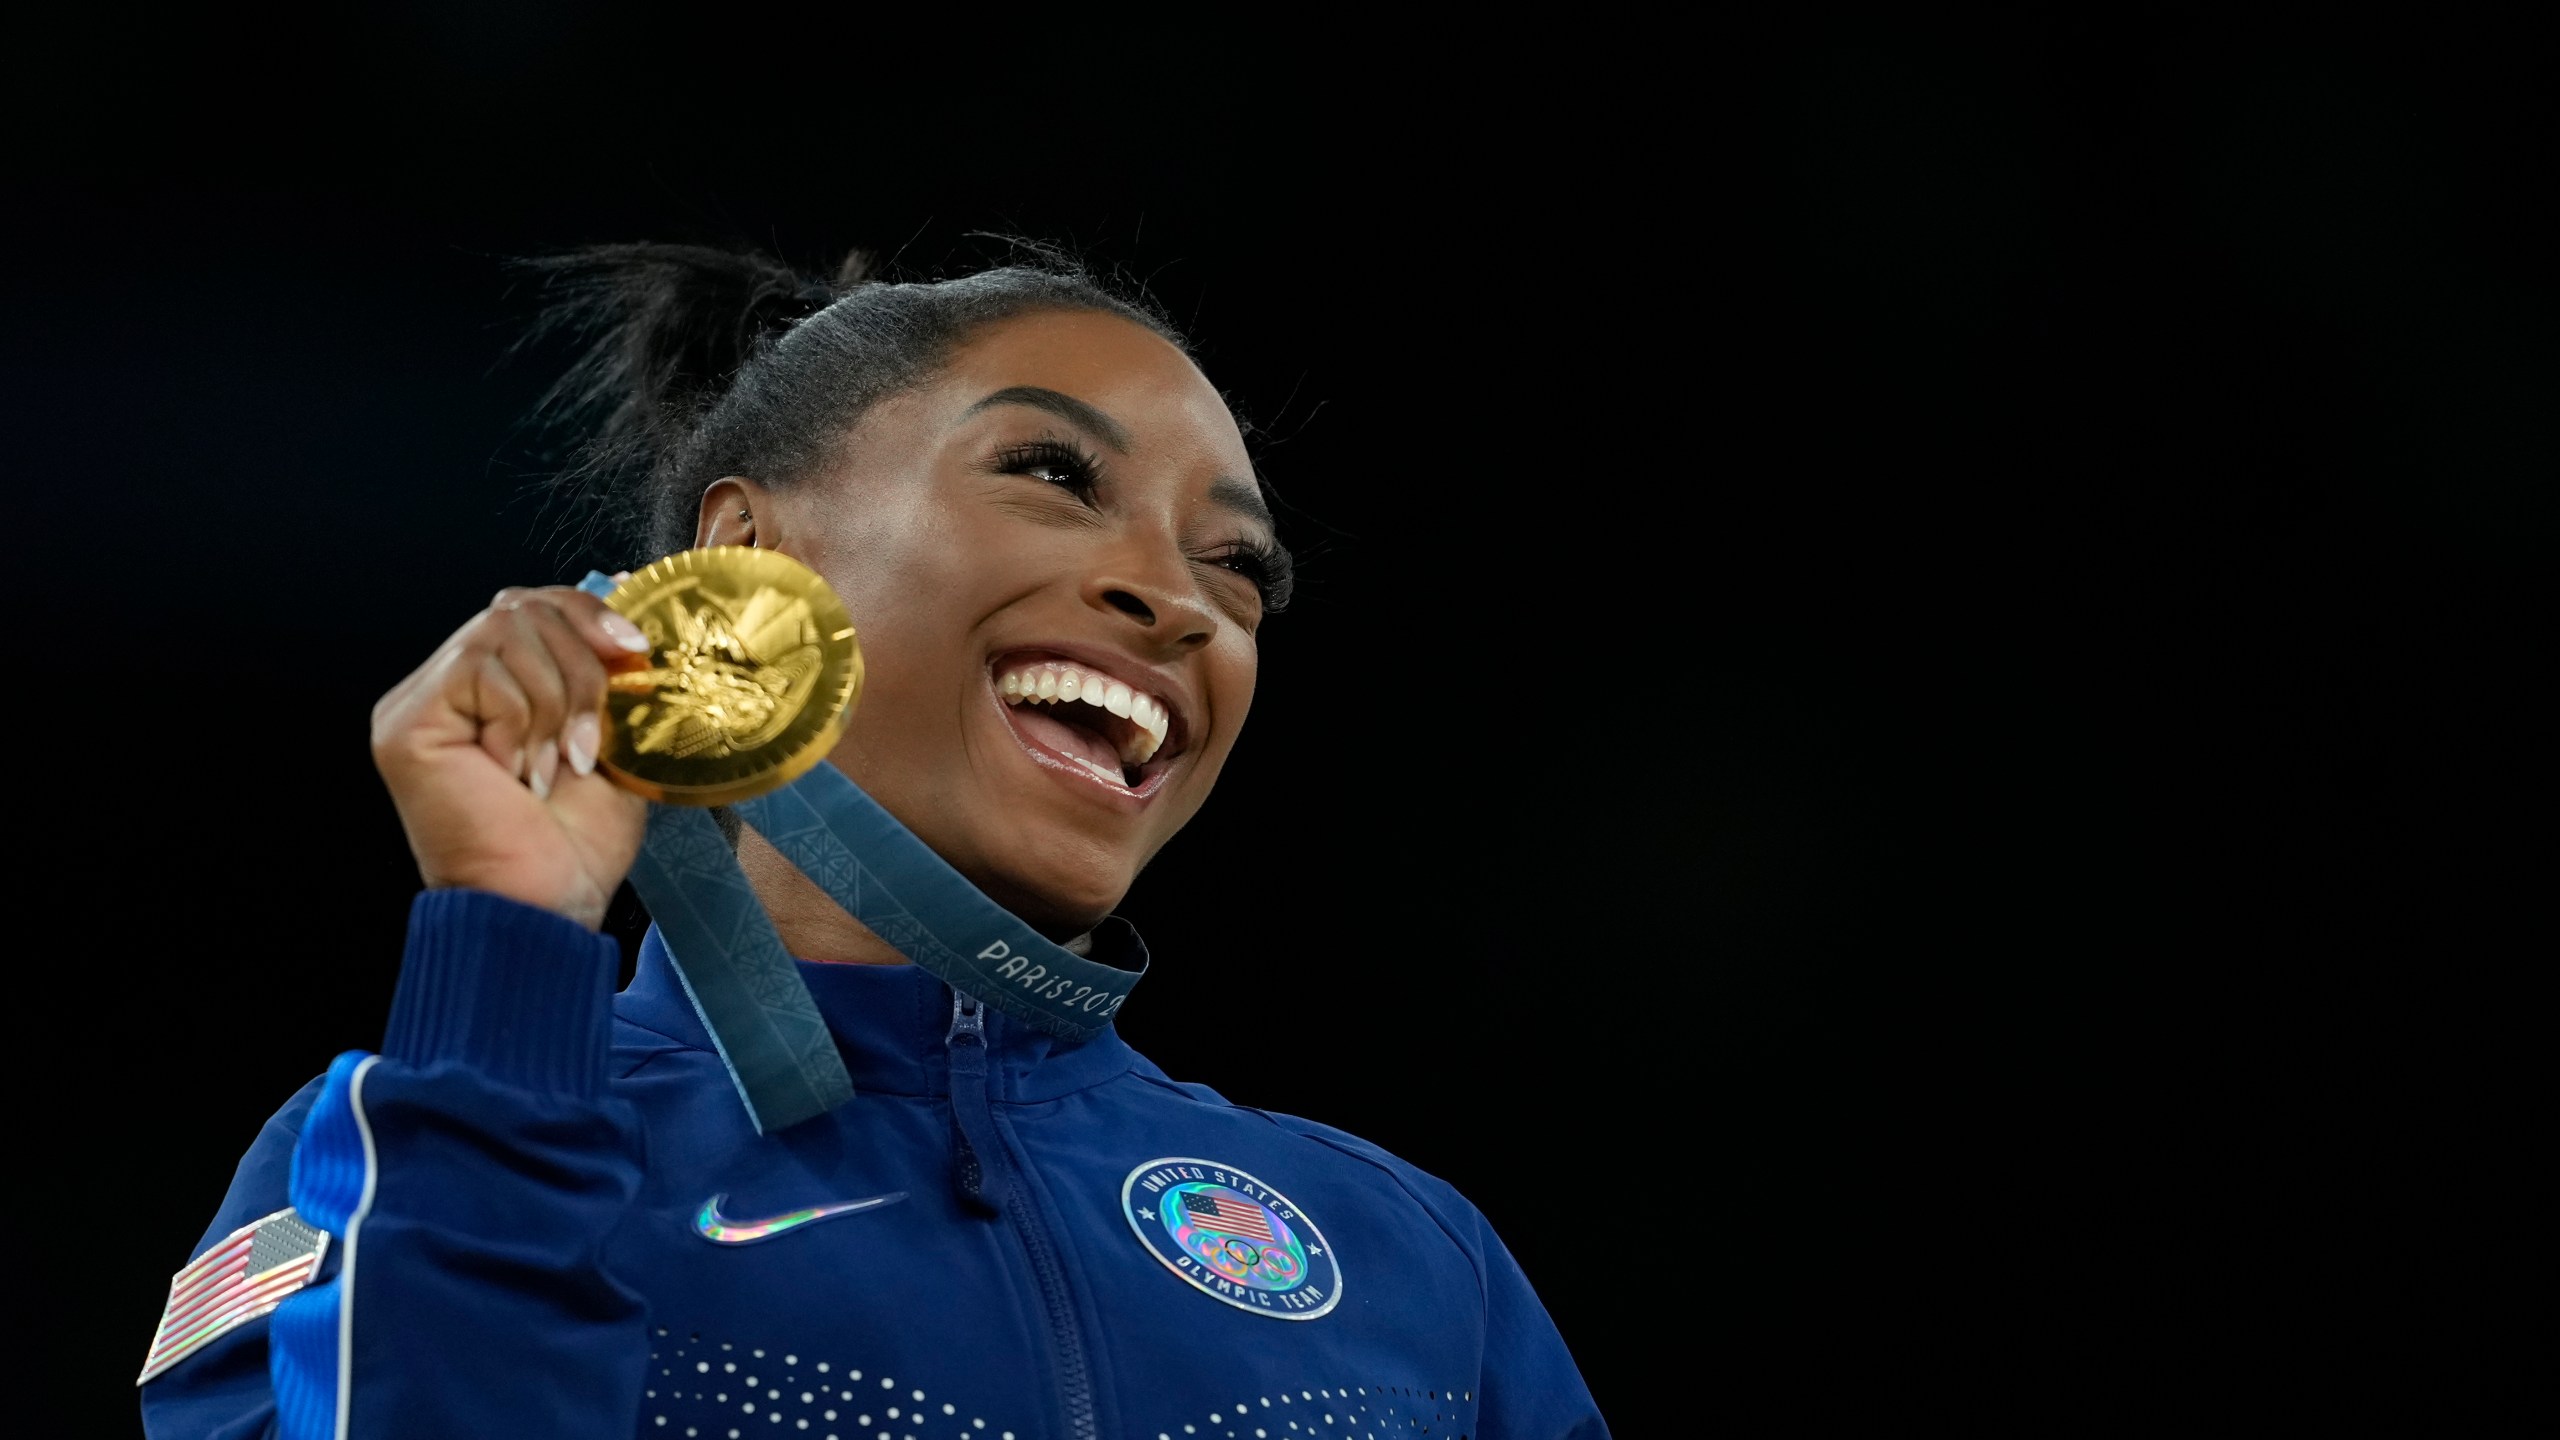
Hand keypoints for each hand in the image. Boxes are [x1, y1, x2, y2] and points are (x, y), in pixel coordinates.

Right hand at [372, 584, 653, 929]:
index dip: (589, 613)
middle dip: (581, 663)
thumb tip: (632, 610)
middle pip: (521, 606)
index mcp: (495, 688)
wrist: (547, 904)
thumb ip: (607, 678)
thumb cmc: (574, 843)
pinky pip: (480, 668)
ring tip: (555, 766)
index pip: (534, 605)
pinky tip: (517, 773)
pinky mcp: (406, 719)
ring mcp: (421, 700)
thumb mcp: (609, 741)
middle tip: (590, 739)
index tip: (636, 651)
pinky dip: (520, 720)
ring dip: (555, 701)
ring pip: (505, 631)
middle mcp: (449, 686)